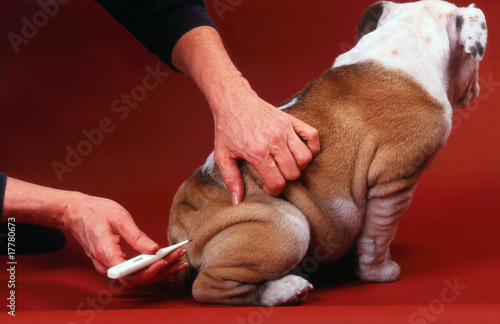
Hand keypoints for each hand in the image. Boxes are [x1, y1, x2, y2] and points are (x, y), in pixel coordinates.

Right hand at [62, 193, 186, 286]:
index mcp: (105, 252)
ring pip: (135, 278)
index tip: (164, 261)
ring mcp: (107, 265)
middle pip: (136, 279)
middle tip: (179, 259)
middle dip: (160, 271)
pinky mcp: (111, 263)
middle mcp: (105, 264)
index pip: (129, 273)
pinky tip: (165, 264)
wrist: (75, 212)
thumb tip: (154, 249)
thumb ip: (136, 236)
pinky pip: (131, 272)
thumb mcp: (119, 218)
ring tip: (178, 261)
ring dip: (157, 272)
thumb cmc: (95, 212)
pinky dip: (149, 269)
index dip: (148, 271)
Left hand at [171, 26, 319, 204]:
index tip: (267, 187)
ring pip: (305, 158)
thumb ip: (231, 179)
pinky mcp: (291, 120)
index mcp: (257, 152)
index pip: (277, 182)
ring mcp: (285, 129)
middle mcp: (274, 141)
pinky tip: (300, 152)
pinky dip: (312, 147)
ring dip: (298, 166)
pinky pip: (312, 136)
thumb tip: (237, 201)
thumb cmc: (227, 128)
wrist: (233, 100)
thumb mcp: (222, 156)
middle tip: (274, 174)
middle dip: (285, 179)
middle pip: (293, 172)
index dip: (274, 190)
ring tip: (285, 164)